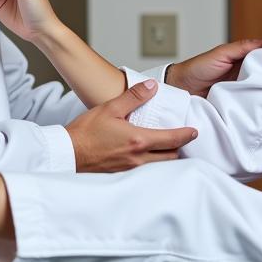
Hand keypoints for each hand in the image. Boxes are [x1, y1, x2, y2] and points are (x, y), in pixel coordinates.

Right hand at [66, 80, 197, 171]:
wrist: (66, 154)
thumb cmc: (84, 132)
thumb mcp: (110, 107)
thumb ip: (134, 97)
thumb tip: (153, 86)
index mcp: (138, 140)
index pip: (172, 139)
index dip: (186, 135)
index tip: (194, 131)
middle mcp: (138, 158)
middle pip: (171, 157)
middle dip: (179, 148)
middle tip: (182, 139)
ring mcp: (130, 170)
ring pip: (159, 167)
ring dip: (167, 158)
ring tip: (168, 149)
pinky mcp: (122, 175)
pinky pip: (145, 172)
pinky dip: (153, 166)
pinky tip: (148, 158)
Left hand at [165, 39, 261, 96]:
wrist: (181, 89)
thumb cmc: (197, 68)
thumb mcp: (221, 53)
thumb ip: (242, 47)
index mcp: (243, 60)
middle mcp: (245, 75)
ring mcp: (242, 91)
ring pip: (261, 90)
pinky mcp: (237, 105)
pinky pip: (250, 104)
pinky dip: (257, 104)